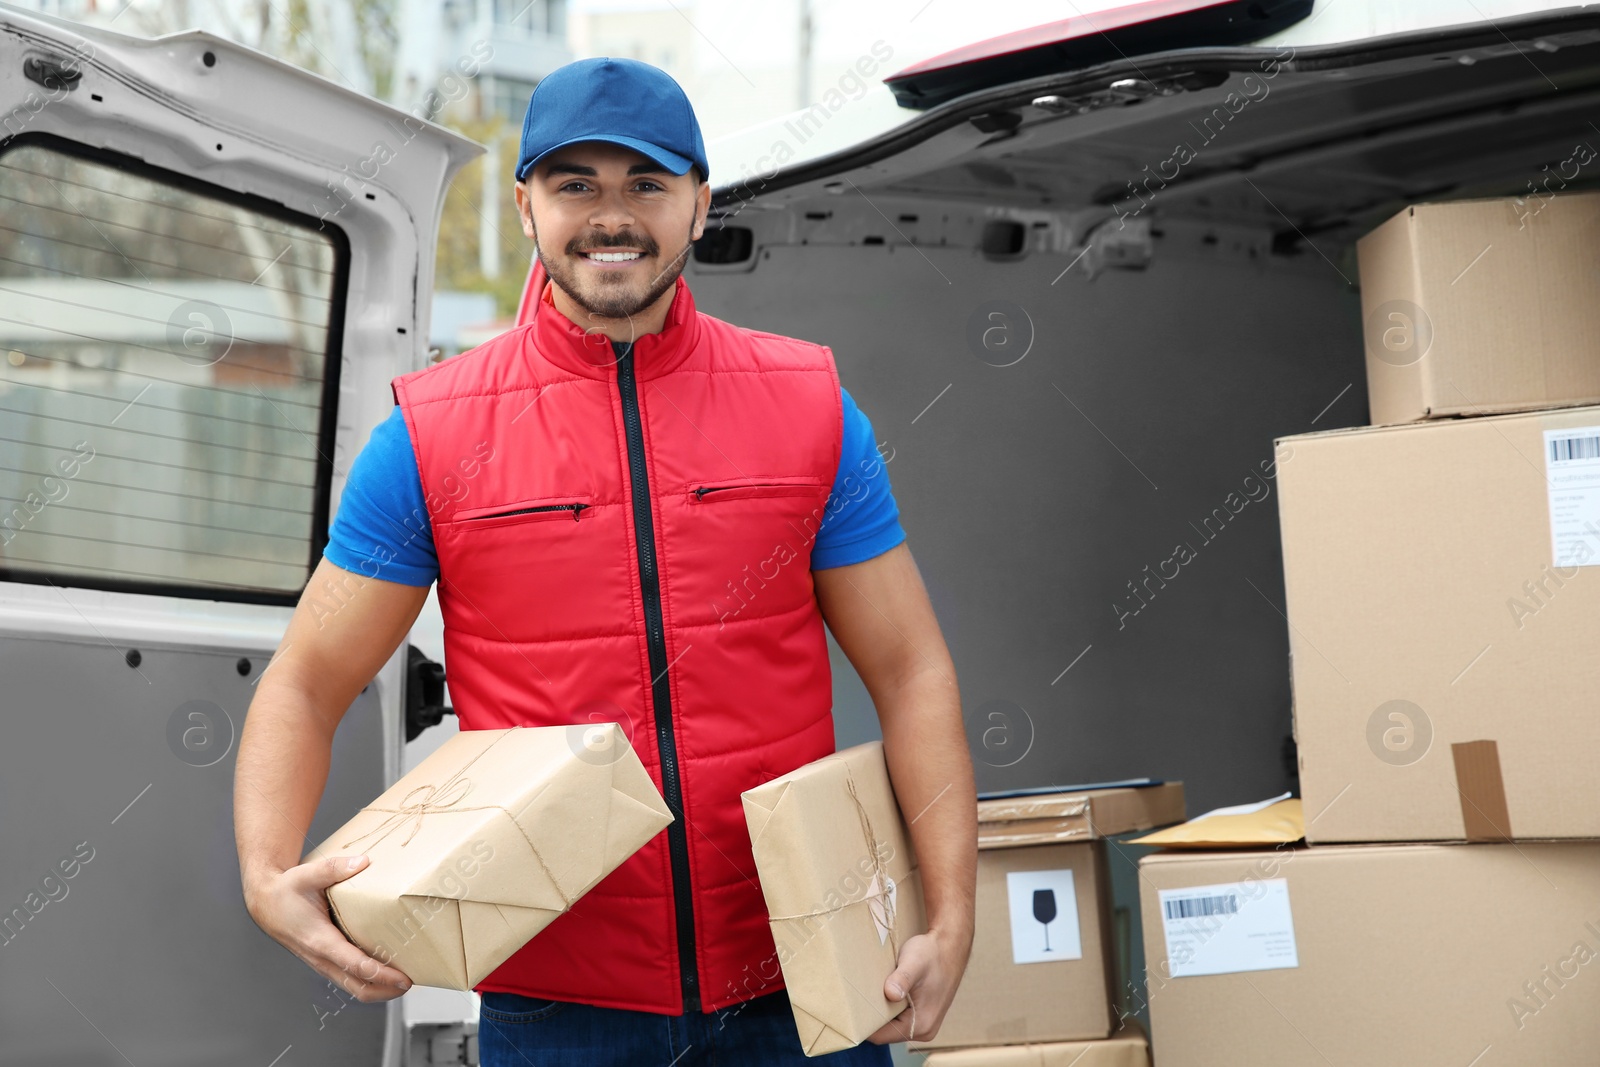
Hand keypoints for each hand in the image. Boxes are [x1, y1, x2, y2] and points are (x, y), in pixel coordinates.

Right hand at [245, 854, 412, 1003]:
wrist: (265, 903)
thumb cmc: (286, 890)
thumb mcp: (307, 874)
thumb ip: (334, 868)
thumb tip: (362, 862)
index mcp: (319, 939)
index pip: (354, 964)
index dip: (380, 974)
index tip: (402, 978)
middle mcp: (321, 957)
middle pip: (356, 986)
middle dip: (385, 990)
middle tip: (411, 981)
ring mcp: (322, 963)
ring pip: (352, 987)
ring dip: (378, 989)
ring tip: (403, 981)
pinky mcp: (324, 961)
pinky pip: (348, 979)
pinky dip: (368, 981)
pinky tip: (385, 970)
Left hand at [866, 926, 971, 1044]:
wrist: (950, 946)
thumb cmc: (932, 953)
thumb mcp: (914, 962)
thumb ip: (902, 979)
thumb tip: (890, 994)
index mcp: (922, 1023)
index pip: (882, 1035)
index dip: (865, 1025)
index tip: (850, 1009)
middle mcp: (924, 1029)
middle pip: (886, 1032)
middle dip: (872, 1017)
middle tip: (857, 998)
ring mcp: (924, 1023)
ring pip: (892, 1024)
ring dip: (881, 1010)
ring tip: (869, 992)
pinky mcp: (922, 1015)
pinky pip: (898, 1017)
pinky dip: (889, 1007)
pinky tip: (883, 991)